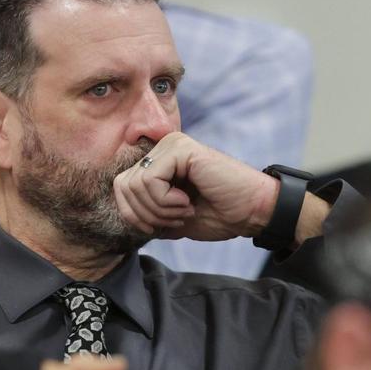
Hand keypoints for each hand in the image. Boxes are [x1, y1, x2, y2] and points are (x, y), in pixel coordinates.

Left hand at [113, 132, 279, 241]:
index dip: (134, 216)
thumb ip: (144, 212)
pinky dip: (166, 201)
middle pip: (122, 187)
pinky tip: (187, 201)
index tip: (161, 225)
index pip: (120, 188)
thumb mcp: (169, 218)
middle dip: (145, 215)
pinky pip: (150, 180)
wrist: (251, 212)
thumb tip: (120, 215)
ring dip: (159, 210)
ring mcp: (171, 144)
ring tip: (185, 209)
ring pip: (134, 185)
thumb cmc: (216, 215)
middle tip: (176, 217)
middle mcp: (161, 149)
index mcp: (157, 163)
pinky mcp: (181, 148)